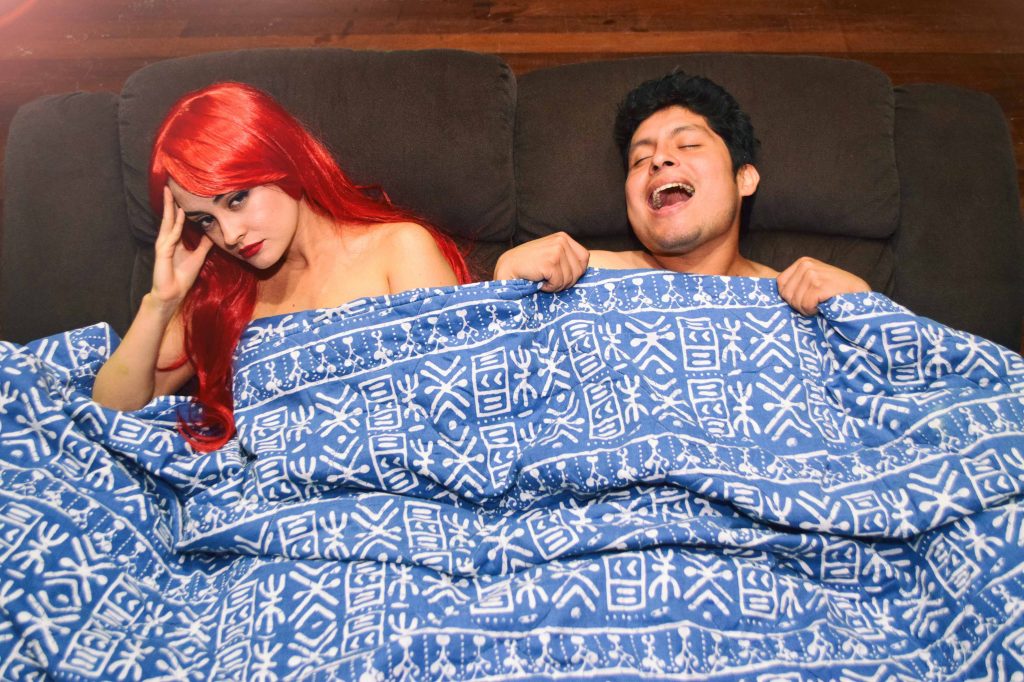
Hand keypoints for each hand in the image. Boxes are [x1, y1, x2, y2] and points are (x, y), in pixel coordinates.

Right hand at [150, 186, 212, 305]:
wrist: (174, 293)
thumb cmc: (183, 276)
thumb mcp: (198, 256)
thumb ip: (203, 245)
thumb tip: (211, 234)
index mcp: (174, 241)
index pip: (175, 220)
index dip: (177, 208)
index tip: (180, 194)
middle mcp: (167, 240)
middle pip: (169, 218)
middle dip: (169, 202)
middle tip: (169, 186)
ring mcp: (163, 245)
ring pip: (167, 223)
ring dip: (169, 208)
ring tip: (170, 194)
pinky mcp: (163, 252)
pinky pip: (171, 236)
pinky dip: (176, 225)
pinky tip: (180, 214)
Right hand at [493, 232, 589, 291]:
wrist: (507, 268)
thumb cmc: (529, 266)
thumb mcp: (551, 255)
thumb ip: (567, 258)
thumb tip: (585, 269)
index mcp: (563, 237)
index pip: (584, 259)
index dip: (575, 272)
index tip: (559, 275)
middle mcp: (561, 240)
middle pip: (579, 271)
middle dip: (565, 281)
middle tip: (549, 279)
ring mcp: (557, 250)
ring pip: (570, 278)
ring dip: (556, 285)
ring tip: (542, 279)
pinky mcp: (551, 261)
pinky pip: (559, 283)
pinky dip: (549, 287)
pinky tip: (539, 281)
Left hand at [776, 257, 869, 314]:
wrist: (861, 296)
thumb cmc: (837, 292)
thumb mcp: (814, 280)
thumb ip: (797, 283)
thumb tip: (778, 293)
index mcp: (802, 262)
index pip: (780, 284)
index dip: (791, 297)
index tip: (806, 299)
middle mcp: (805, 265)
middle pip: (786, 294)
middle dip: (799, 304)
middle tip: (816, 303)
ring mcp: (812, 274)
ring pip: (795, 301)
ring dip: (807, 309)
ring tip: (822, 303)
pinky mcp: (819, 285)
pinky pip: (805, 305)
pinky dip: (813, 311)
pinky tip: (824, 306)